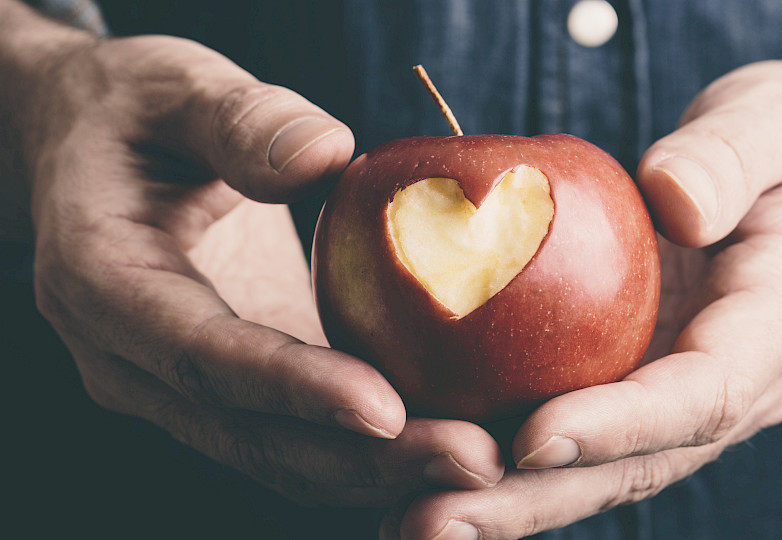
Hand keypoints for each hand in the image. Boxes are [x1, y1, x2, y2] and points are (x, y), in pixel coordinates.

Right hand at [24, 33, 502, 506]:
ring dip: (377, 473)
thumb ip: (242, 120)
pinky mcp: (223, 384)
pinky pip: (293, 434)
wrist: (91, 148)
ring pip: (275, 454)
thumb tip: (328, 154)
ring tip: (477, 463)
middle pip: (248, 433)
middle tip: (472, 460)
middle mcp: (129, 357)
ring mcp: (175, 383)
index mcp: (100, 280)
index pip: (200, 355)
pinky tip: (443, 440)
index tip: (387, 410)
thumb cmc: (134, 108)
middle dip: (361, 460)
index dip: (293, 388)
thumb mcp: (177, 86)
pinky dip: (366, 451)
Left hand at [383, 40, 781, 537]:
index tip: (532, 441)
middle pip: (636, 462)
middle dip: (538, 498)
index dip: (620, 426)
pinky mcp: (642, 377)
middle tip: (439, 521)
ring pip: (599, 465)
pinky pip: (578, 426)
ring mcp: (683, 389)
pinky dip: (509, 456)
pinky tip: (433, 464)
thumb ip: (728, 158)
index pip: (704, 394)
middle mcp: (733, 381)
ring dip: (511, 501)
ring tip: (418, 522)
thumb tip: (674, 201)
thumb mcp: (776, 124)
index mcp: (776, 324)